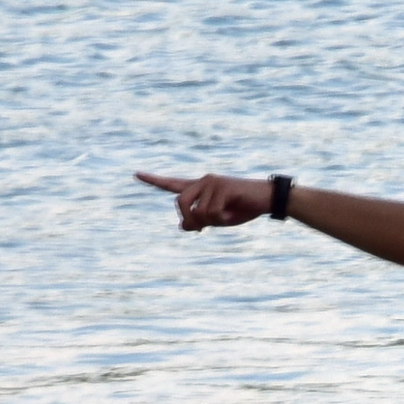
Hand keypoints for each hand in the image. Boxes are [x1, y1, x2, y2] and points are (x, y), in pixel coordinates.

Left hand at [138, 168, 273, 230]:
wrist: (266, 200)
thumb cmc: (242, 208)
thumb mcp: (218, 220)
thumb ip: (200, 221)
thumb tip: (182, 226)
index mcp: (200, 188)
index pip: (173, 184)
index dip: (154, 180)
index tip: (136, 174)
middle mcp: (203, 181)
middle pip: (179, 202)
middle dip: (188, 219)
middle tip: (200, 229)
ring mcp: (212, 182)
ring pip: (197, 210)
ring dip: (210, 221)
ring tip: (226, 217)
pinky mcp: (222, 186)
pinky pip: (211, 212)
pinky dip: (221, 220)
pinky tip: (232, 213)